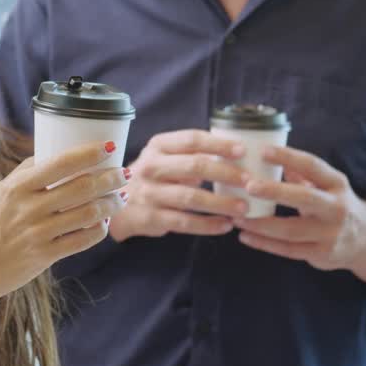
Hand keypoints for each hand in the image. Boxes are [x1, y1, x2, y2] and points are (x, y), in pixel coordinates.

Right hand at [0, 141, 128, 326]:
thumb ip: (26, 173)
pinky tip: (104, 223)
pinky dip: (99, 230)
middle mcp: (28, 208)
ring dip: (111, 204)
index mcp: (18, 187)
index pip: (61, 163)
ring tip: (121, 197)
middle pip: (82, 188)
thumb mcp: (0, 193)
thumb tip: (55, 154)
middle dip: (110, 178)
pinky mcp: (44, 257)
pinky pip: (82, 240)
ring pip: (88, 214)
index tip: (110, 146)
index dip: (90, 153)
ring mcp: (38, 234)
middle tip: (124, 173)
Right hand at [109, 130, 252, 242]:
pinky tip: (225, 225)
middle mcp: (151, 167)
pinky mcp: (150, 217)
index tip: (242, 151)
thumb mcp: (165, 158)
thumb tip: (237, 155)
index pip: (192, 140)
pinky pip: (184, 223)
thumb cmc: (153, 177)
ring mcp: (149, 193)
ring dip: (220, 203)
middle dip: (226, 173)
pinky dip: (207, 225)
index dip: (219, 145)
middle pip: (194, 167)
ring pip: (190, 198)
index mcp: (158, 146)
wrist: (116, 205)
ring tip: (244, 207)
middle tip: (249, 181)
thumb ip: (192, 155)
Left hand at [232, 145, 365, 284]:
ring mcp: (330, 234)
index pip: (313, 166)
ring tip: (237, 216)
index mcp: (337, 184)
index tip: (263, 151)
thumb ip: (302, 173)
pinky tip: (245, 236)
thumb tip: (270, 154)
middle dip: (275, 191)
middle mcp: (336, 208)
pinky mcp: (321, 254)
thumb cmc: (337, 205)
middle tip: (248, 185)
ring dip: (260, 224)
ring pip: (291, 229)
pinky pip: (288, 250)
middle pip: (305, 198)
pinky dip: (264, 244)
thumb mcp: (328, 186)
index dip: (289, 157)